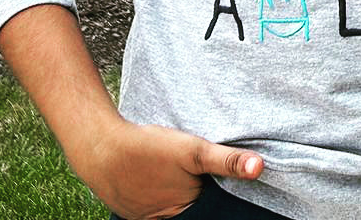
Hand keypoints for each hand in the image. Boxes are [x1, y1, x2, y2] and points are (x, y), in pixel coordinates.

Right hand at [72, 116, 264, 219]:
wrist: (100, 147)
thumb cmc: (147, 150)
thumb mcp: (193, 151)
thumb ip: (227, 161)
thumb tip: (260, 167)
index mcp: (184, 215)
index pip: (213, 210)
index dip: (218, 198)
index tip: (217, 186)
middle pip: (195, 209)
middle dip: (201, 197)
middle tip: (190, 174)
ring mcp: (147, 218)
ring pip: (176, 207)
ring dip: (181, 195)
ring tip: (175, 176)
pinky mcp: (133, 210)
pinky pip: (156, 205)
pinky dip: (163, 193)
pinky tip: (160, 178)